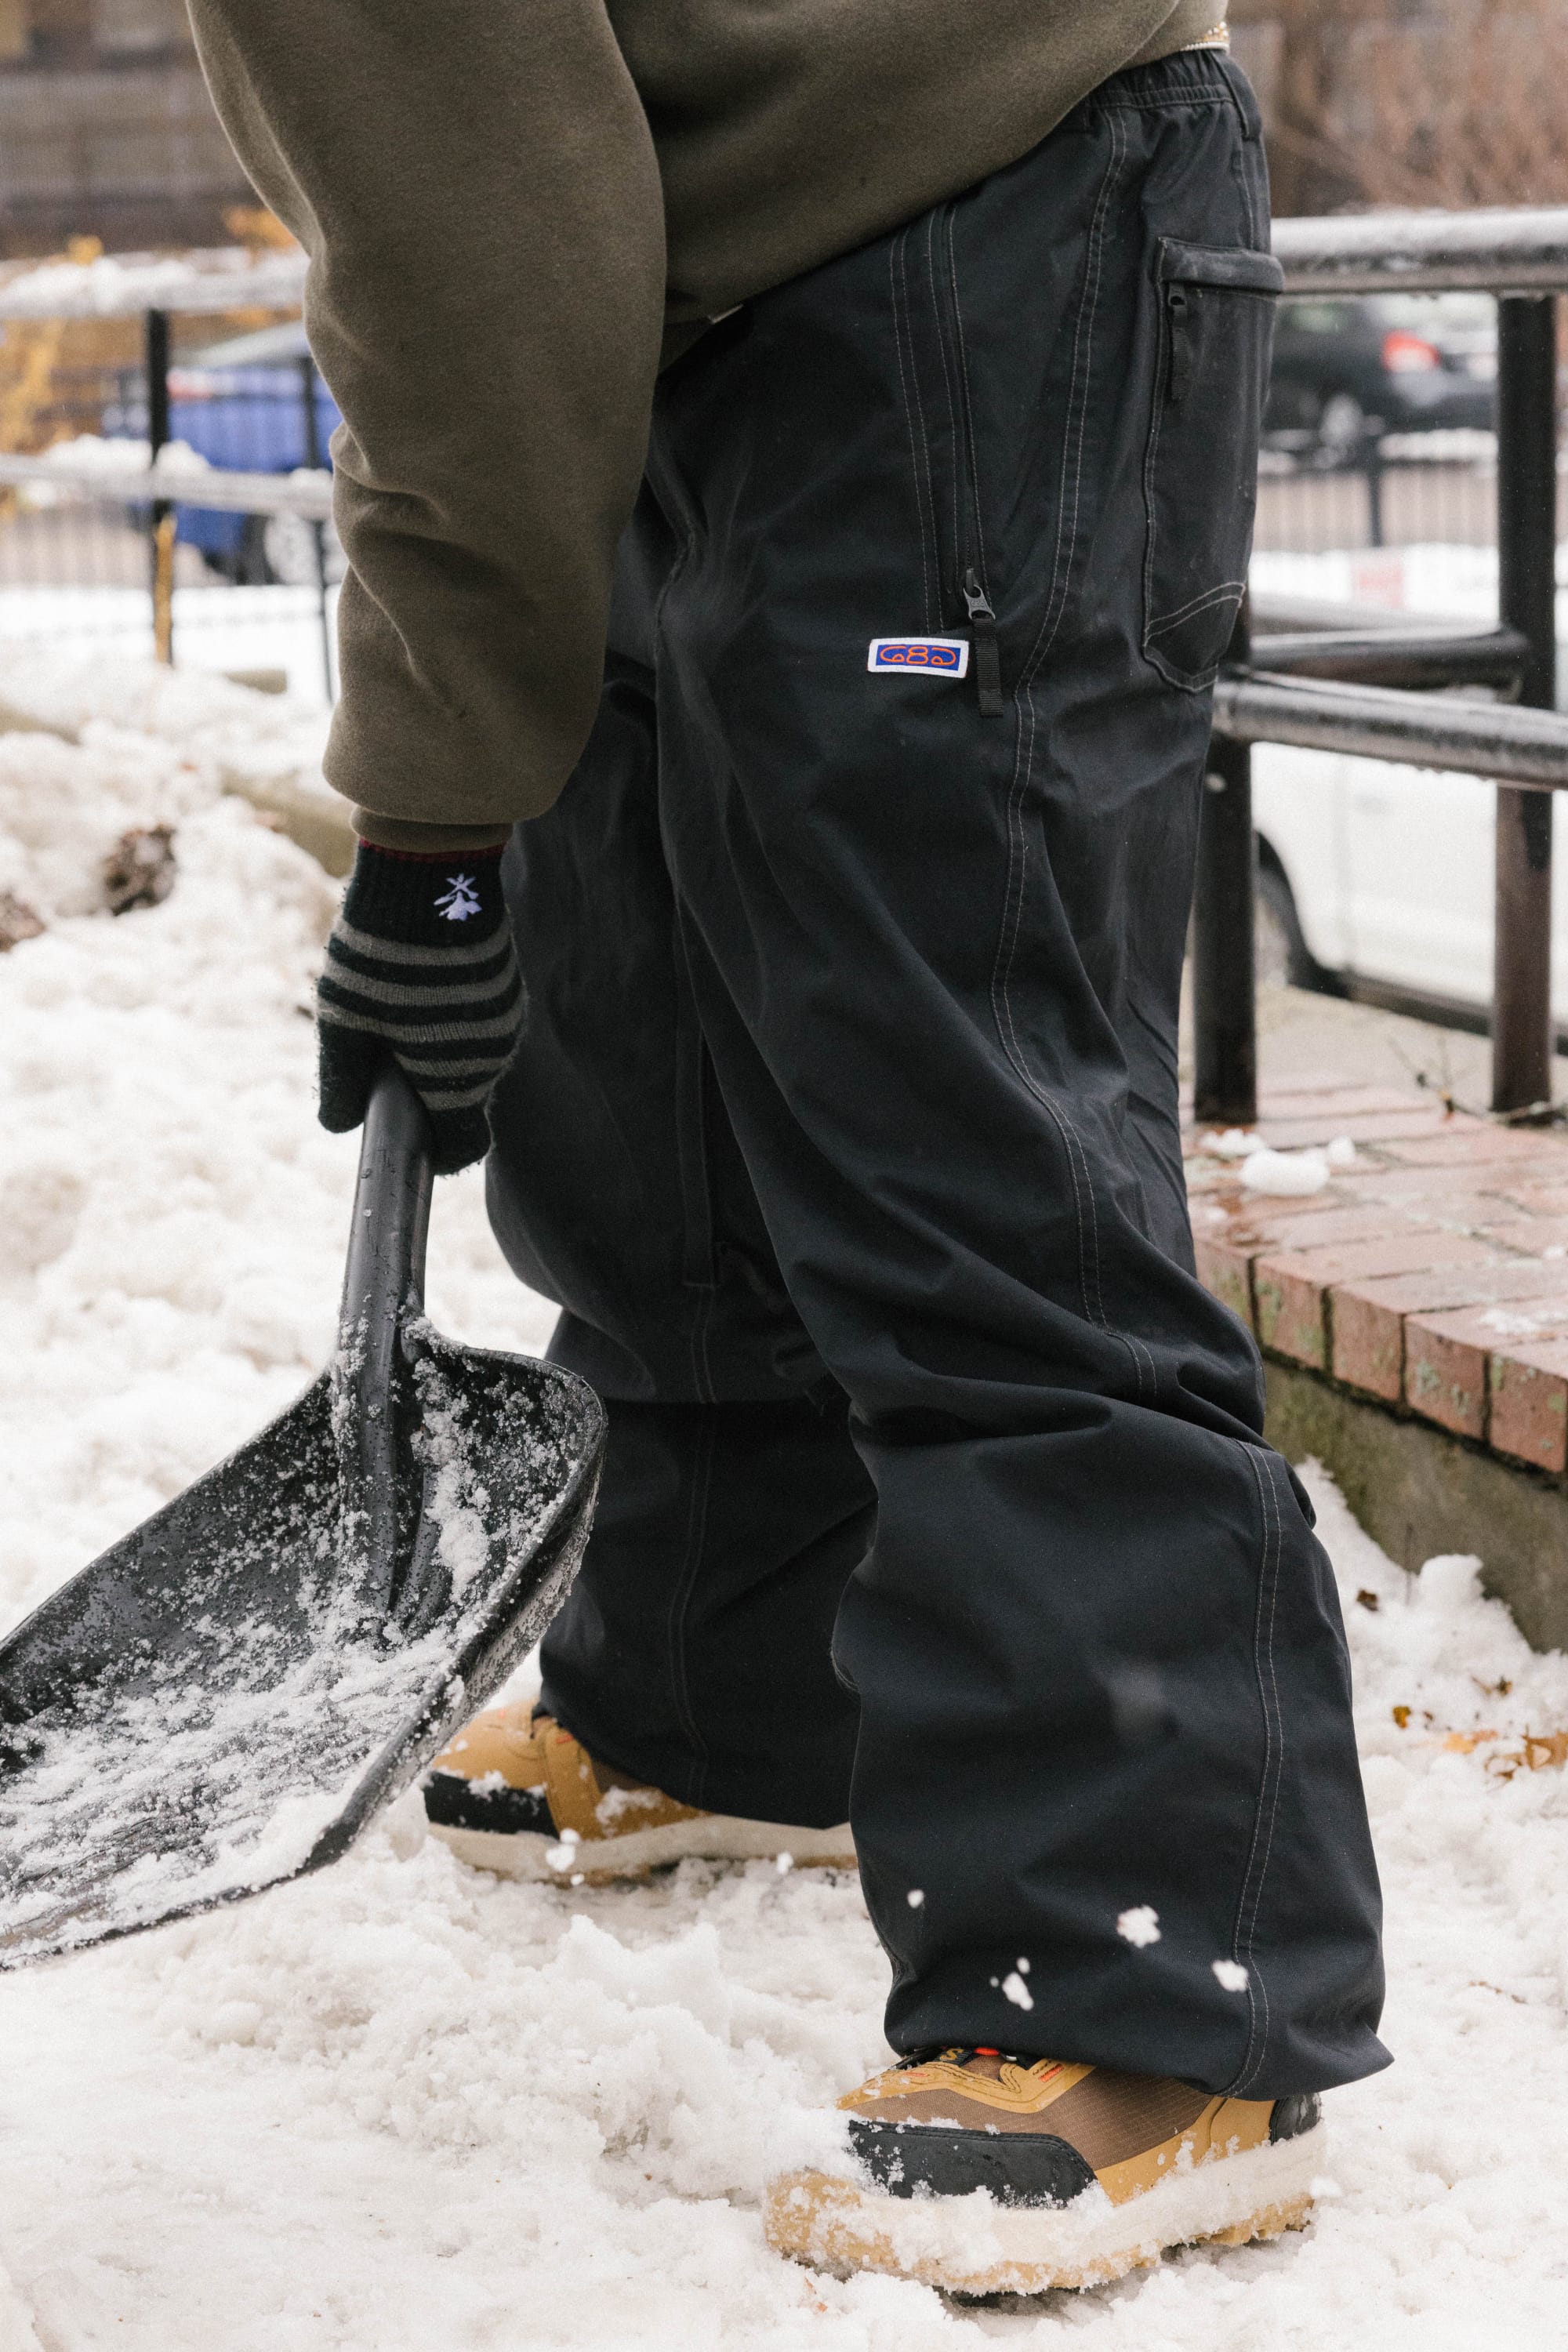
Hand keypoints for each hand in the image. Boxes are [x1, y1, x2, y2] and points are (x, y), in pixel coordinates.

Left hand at [317, 838, 520, 1174]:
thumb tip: (338, 1125)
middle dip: (427, 1093)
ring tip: (392, 1008)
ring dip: (438, 1051)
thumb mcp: (343, 1019)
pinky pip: (479, 1022)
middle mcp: (493, 1055)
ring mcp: (506, 1017)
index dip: (438, 1155)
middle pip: (464, 1101)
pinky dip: (452, 1018)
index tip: (411, 1140)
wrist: (429, 870)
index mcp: (455, 1078)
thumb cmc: (379, 954)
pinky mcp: (506, 984)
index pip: (464, 1147)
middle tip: (380, 1056)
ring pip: (472, 1059)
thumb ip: (342, 1079)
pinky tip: (417, 982)